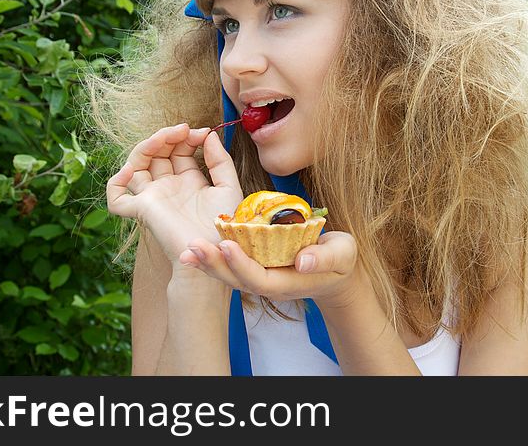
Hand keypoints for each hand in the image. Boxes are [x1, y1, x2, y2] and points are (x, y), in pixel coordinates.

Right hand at [106, 123, 243, 261]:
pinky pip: (116, 199)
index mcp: (189, 181)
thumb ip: (220, 160)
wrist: (217, 254)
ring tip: (165, 137)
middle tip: (183, 130)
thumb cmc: (225, 227)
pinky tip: (131, 169)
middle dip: (168, 136)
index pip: (179, 150)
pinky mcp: (143, 210)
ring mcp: (154, 198)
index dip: (187, 137)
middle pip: (157, 153)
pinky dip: (115, 182)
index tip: (203, 132)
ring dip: (147, 145)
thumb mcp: (228, 187)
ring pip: (136, 164)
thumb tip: (208, 134)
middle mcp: (169, 187)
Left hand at [179, 231, 359, 303]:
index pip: (259, 278)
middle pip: (236, 278)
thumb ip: (325, 258)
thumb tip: (304, 261)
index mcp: (286, 283)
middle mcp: (268, 284)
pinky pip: (230, 263)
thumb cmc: (341, 260)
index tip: (227, 245)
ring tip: (186, 250)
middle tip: (191, 247)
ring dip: (206, 261)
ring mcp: (259, 276)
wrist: (336, 271)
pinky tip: (194, 247)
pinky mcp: (254, 266)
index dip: (242, 264)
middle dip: (214, 263)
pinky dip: (212, 255)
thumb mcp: (341, 255)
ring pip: (228, 272)